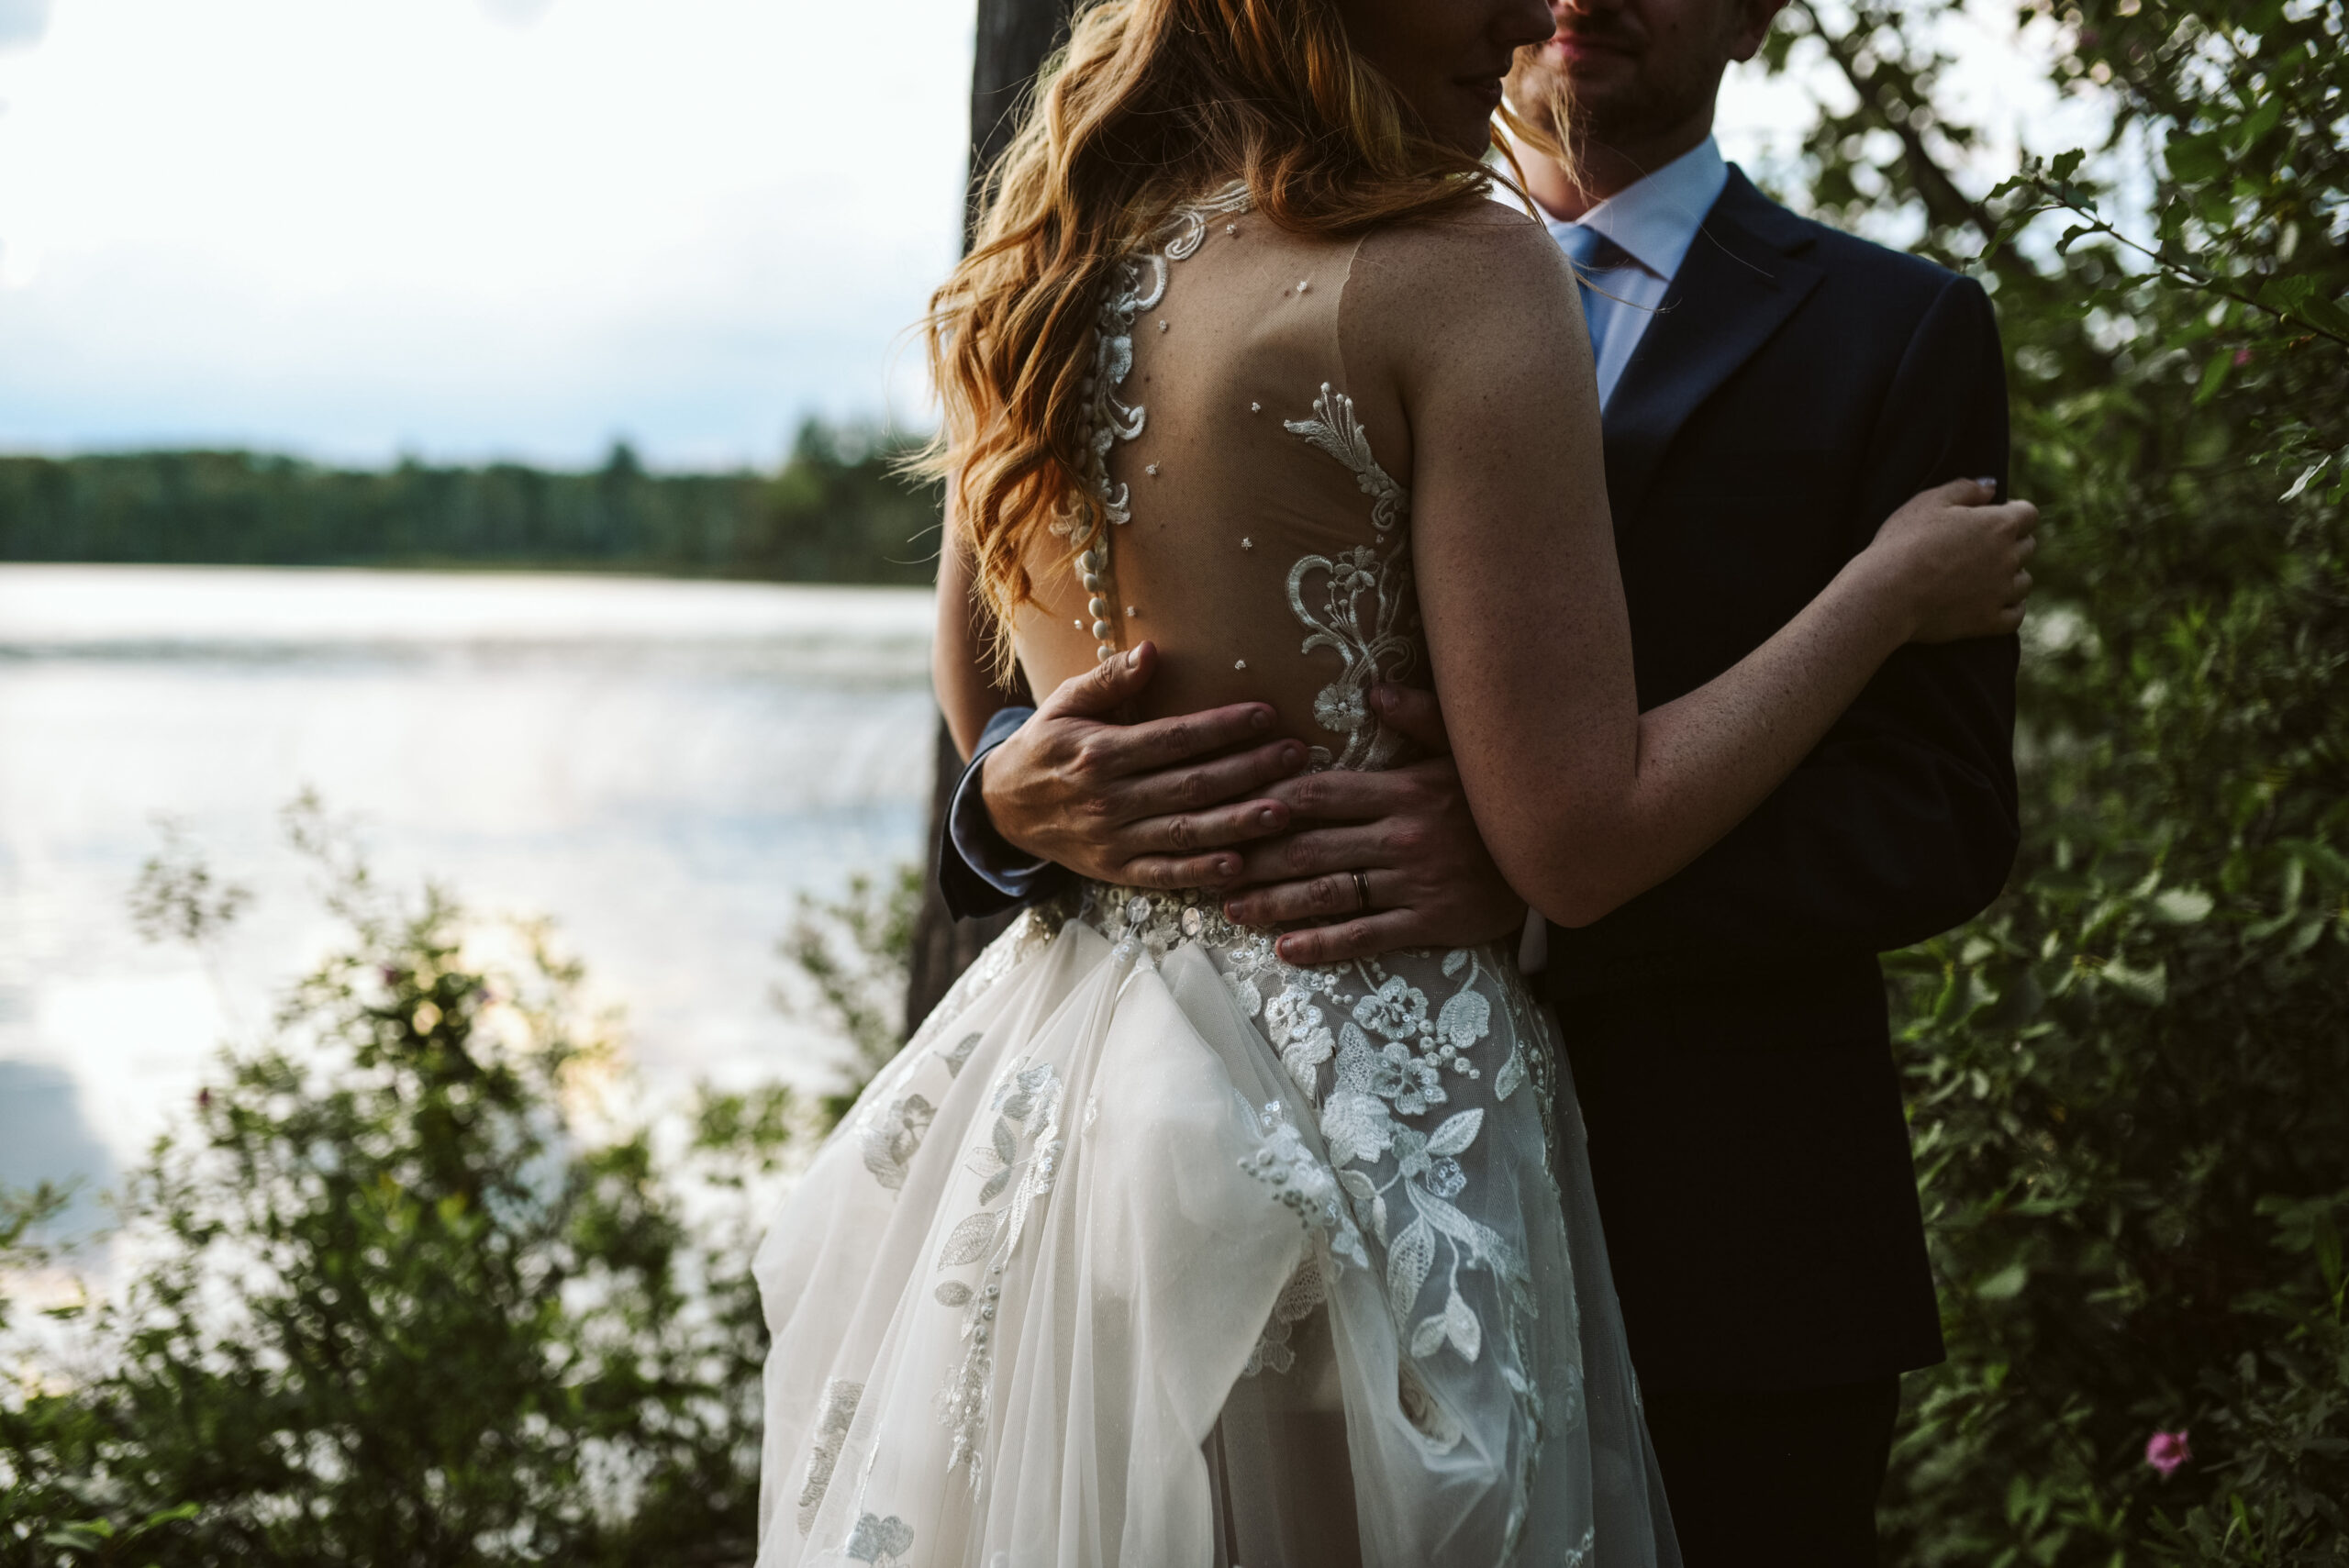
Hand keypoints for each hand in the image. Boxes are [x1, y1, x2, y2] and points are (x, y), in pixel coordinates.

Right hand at [978, 643, 1309, 888]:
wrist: (1003, 808)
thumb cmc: (1046, 747)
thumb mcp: (1064, 703)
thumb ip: (1108, 679)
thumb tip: (1152, 651)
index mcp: (1099, 752)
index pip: (1172, 738)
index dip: (1221, 727)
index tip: (1266, 714)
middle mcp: (1108, 798)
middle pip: (1189, 785)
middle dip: (1248, 770)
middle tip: (1295, 756)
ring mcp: (1113, 839)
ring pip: (1184, 832)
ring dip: (1237, 823)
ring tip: (1284, 812)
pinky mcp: (1116, 871)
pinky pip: (1164, 873)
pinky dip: (1200, 872)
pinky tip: (1239, 865)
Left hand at [1220, 685, 1526, 965]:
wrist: (1559, 853)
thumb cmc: (1497, 799)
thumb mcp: (1466, 750)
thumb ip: (1420, 718)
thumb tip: (1374, 691)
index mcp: (1403, 789)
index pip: (1320, 793)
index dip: (1269, 800)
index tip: (1228, 806)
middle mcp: (1403, 835)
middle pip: (1311, 846)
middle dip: (1255, 857)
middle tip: (1210, 864)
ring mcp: (1415, 881)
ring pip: (1330, 892)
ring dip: (1275, 902)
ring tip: (1232, 908)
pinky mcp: (1431, 921)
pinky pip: (1367, 935)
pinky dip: (1324, 944)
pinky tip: (1286, 949)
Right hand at [1865, 477, 2039, 642]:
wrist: (1887, 593)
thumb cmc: (1904, 543)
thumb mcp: (1928, 502)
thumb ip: (1965, 489)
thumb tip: (1991, 487)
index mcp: (1998, 525)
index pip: (2028, 514)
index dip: (2012, 512)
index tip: (1992, 516)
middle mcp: (2008, 558)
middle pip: (2027, 547)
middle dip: (2009, 543)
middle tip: (1979, 547)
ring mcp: (2001, 593)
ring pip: (2023, 582)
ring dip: (2010, 576)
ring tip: (1984, 577)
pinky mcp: (1988, 622)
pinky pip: (2016, 615)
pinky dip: (2010, 608)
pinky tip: (1994, 603)